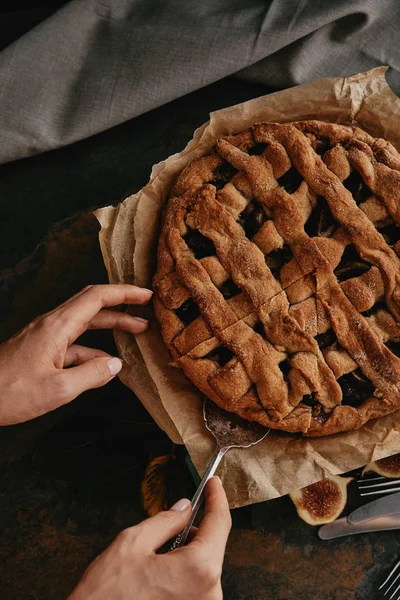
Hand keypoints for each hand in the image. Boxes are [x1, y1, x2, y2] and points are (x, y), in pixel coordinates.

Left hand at [0, 284, 151, 424]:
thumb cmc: (8, 393)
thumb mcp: (57, 389)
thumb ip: (91, 375)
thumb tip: (116, 364)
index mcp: (57, 327)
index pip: (96, 297)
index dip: (124, 293)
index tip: (146, 295)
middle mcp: (51, 325)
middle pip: (92, 305)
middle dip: (121, 305)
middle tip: (146, 310)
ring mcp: (44, 336)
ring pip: (84, 323)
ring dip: (110, 326)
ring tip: (135, 333)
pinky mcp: (40, 350)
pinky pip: (72, 343)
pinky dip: (92, 347)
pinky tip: (104, 362)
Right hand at [68, 476, 230, 599]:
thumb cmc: (107, 597)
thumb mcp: (132, 544)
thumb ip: (165, 521)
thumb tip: (183, 508)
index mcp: (198, 568)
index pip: (219, 523)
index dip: (216, 498)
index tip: (214, 484)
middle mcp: (209, 593)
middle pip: (213, 546)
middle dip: (195, 528)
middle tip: (174, 519)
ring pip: (204, 567)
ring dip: (188, 552)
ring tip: (157, 555)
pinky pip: (197, 586)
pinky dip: (184, 572)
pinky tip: (160, 574)